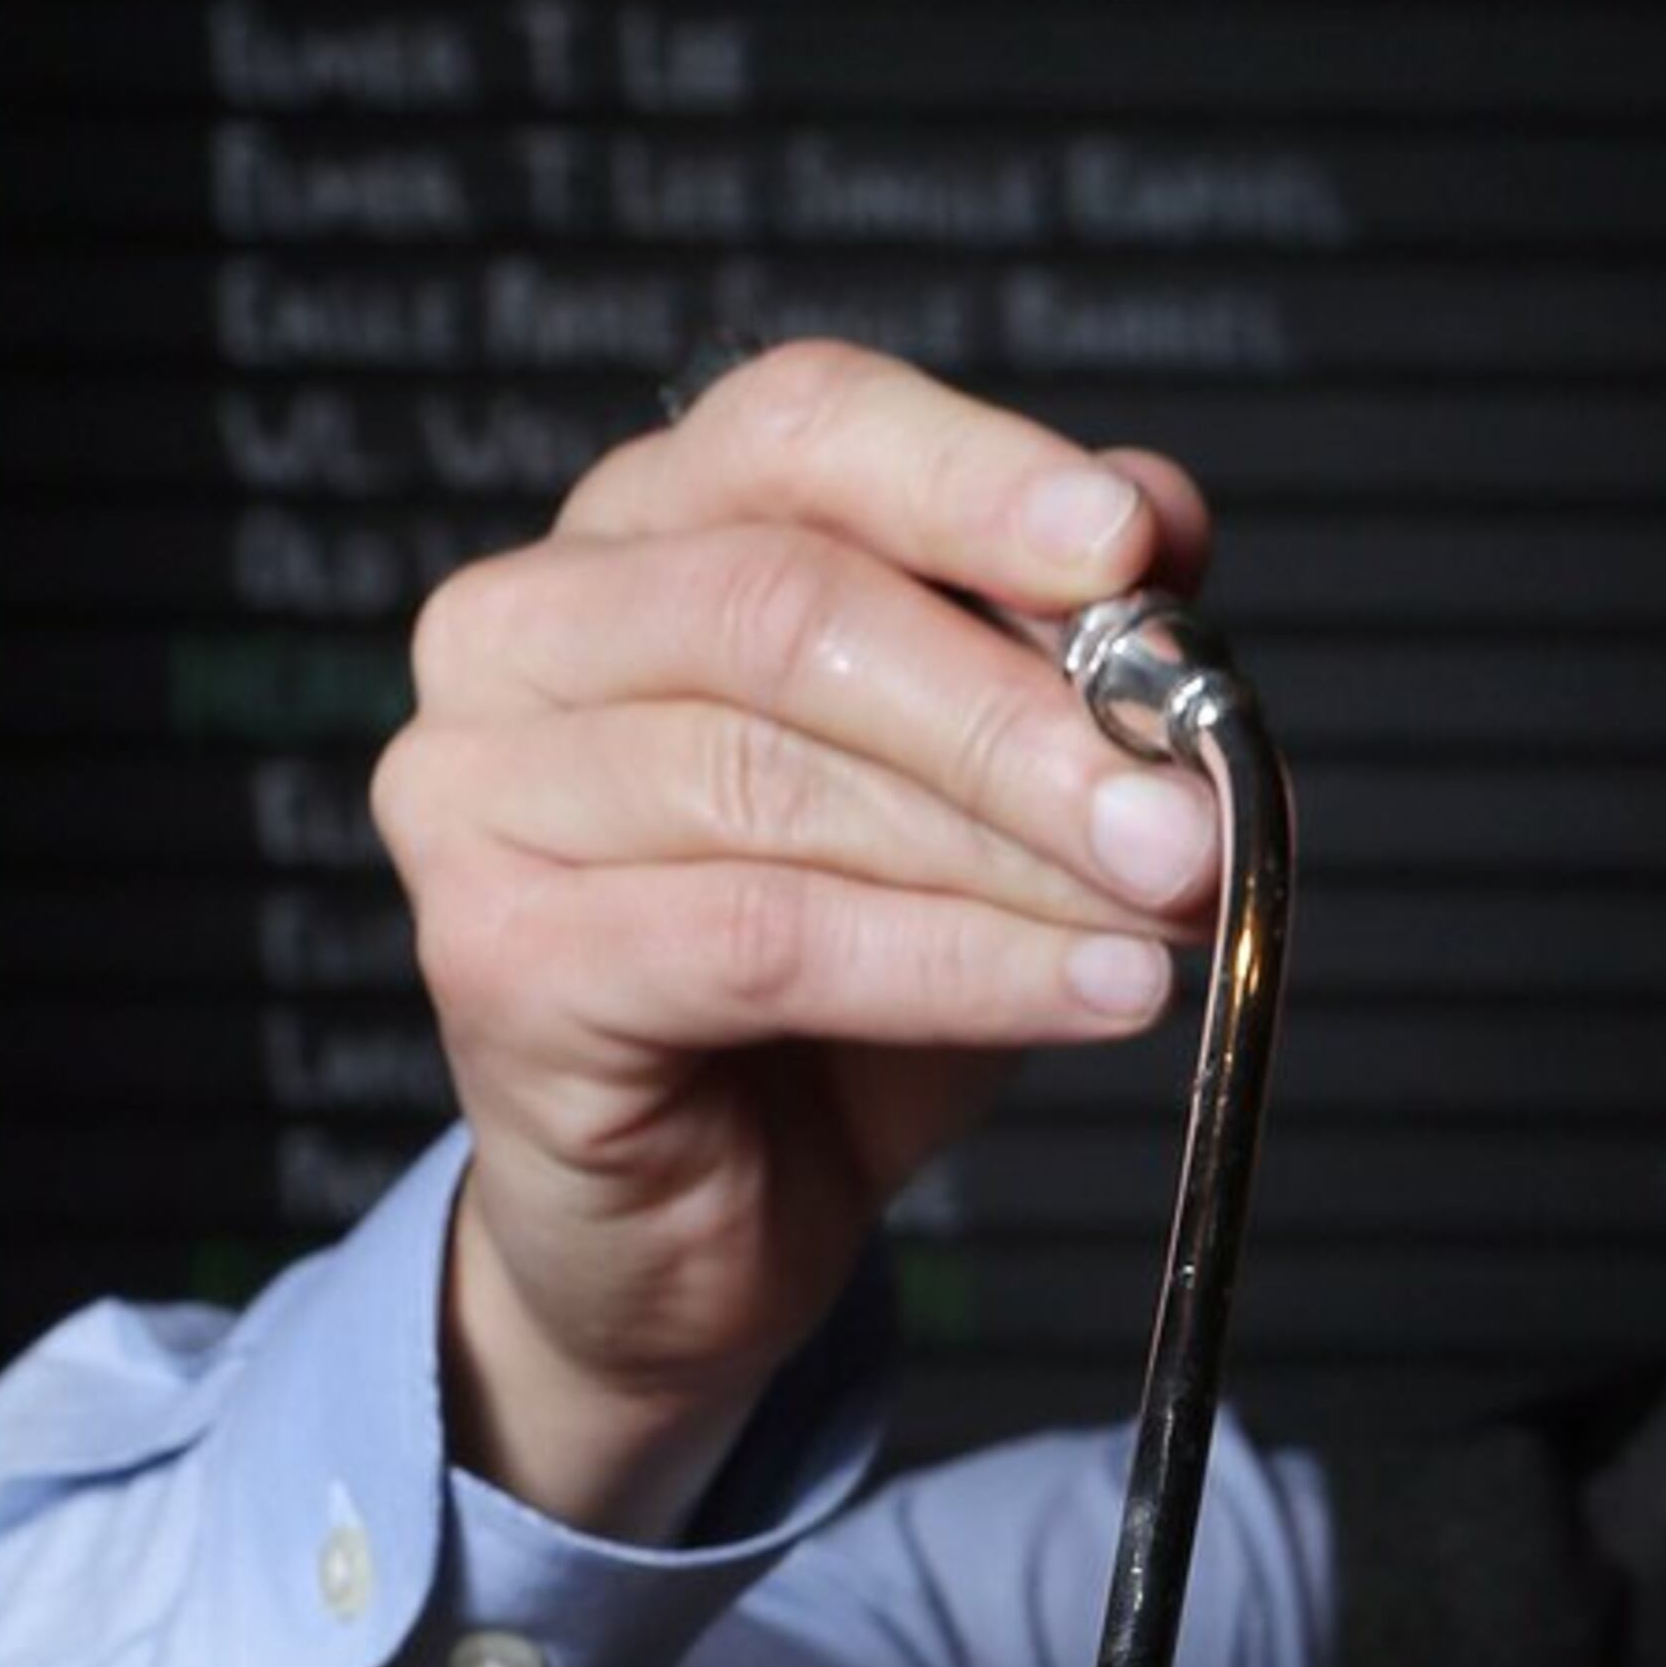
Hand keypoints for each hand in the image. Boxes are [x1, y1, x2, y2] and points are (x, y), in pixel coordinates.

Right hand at [372, 342, 1224, 1535]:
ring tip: (1165, 907)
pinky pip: (762, 938)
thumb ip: (1048, 653)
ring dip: (1006, 850)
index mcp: (633, 534)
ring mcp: (476, 790)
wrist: (699, 1238)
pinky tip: (1096, 993)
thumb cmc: (830, 1006)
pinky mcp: (498, 956)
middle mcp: (519, 631)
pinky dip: (955, 963)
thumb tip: (1159, 513)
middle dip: (1020, 714)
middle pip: (787, 605)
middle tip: (1189, 808)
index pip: (799, 428)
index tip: (1134, 552)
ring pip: (776, 777)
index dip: (971, 478)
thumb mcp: (974, 805)